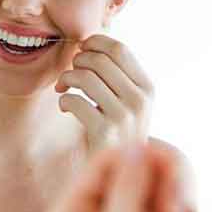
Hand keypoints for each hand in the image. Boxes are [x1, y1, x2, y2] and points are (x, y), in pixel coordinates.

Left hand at [41, 144, 196, 211]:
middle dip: (166, 184)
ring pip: (162, 192)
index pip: (107, 159)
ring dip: (181, 206)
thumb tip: (136, 146)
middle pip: (140, 170)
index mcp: (74, 210)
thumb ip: (127, 190)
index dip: (140, 156)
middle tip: (179, 210)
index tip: (166, 166)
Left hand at [55, 35, 153, 154]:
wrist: (116, 172)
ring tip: (63, 88)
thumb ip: (117, 74)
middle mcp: (140, 101)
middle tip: (70, 74)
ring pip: (85, 77)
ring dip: (67, 78)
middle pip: (99, 60)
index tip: (81, 49)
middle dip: (77, 61)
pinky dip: (64, 100)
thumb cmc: (116, 131)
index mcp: (148, 88)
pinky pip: (74, 100)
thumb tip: (90, 39)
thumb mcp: (128, 101)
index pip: (120, 49)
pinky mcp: (104, 133)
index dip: (95, 43)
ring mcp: (124, 117)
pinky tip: (66, 107)